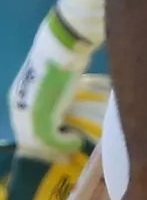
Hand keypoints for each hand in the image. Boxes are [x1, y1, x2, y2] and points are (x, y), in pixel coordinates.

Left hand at [8, 12, 93, 161]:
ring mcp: (28, 114)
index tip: (58, 142)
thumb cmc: (59, 59)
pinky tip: (76, 139)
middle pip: (30, 139)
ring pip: (40, 142)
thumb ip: (50, 97)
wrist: (61, 49)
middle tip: (67, 151)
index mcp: (16, 99)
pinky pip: (52, 140)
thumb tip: (60, 110)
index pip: (24, 127)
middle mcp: (18, 108)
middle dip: (49, 148)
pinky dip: (65, 143)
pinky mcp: (41, 118)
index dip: (41, 138)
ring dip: (58, 147)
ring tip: (73, 145)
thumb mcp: (50, 82)